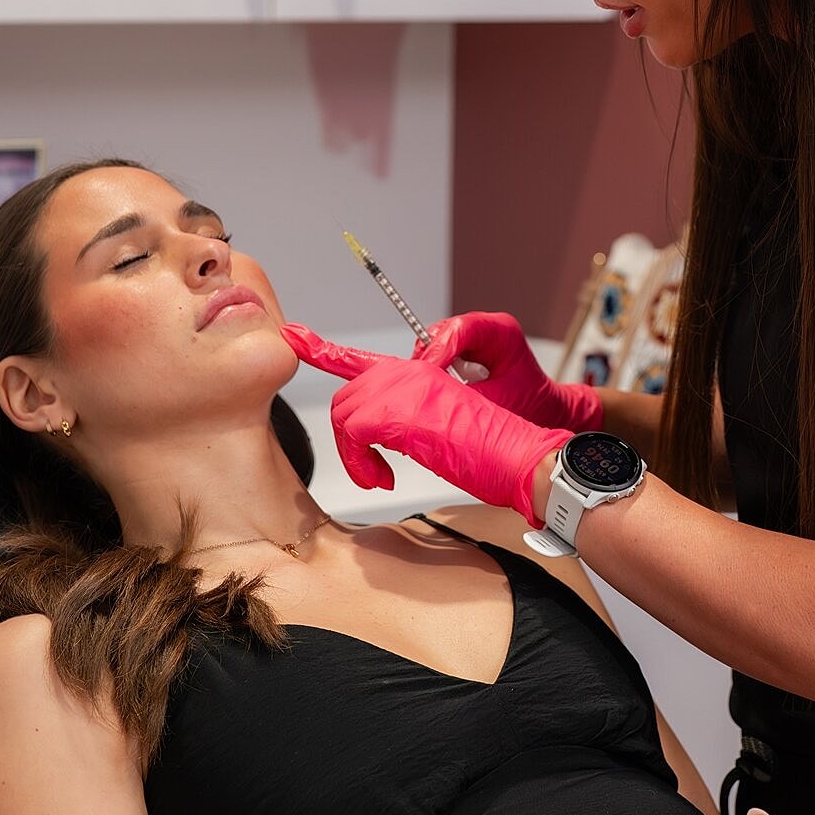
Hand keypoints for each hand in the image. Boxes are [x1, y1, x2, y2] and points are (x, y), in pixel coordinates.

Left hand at [281, 323, 566, 522]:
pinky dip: (360, 463)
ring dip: (355, 456)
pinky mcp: (401, 408)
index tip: (293, 335)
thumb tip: (371, 434)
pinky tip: (384, 479)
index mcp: (418, 373)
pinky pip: (352, 431)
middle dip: (350, 441)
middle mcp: (409, 370)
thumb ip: (403, 421)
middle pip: (347, 398)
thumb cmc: (490, 452)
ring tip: (381, 478)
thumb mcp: (439, 431)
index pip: (359, 359)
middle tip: (375, 473)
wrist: (521, 456)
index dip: (321, 348)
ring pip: (345, 414)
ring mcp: (404, 385)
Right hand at [418, 311, 602, 431]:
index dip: (438, 349)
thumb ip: (466, 397)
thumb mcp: (499, 404)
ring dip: (430, 366)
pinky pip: (439, 354)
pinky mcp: (465, 351)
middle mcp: (486, 330)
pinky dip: (434, 371)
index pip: (460, 329)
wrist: (544, 412)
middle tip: (420, 383)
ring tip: (431, 389)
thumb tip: (433, 395)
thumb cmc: (533, 406)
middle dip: (429, 358)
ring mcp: (474, 338)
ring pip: (436, 342)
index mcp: (502, 332)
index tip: (424, 372)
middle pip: (443, 332)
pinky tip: (436, 388)